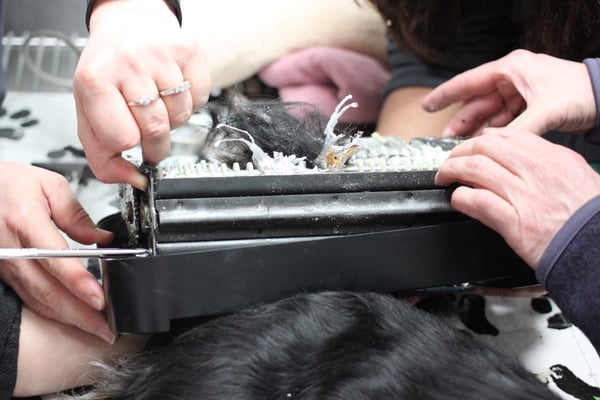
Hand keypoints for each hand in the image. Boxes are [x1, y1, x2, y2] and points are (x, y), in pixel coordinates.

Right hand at [0, 163, 115, 342]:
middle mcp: (11, 249)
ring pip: (38, 300)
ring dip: (69, 318)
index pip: (55, 259)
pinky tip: (72, 317)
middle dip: (80, 314)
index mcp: (24, 221)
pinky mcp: (4, 273)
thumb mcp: (47, 185)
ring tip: (97, 328)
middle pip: (48, 290)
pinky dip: (53, 311)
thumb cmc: (6, 184)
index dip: (78, 282)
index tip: (99, 298)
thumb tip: (102, 240)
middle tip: (107, 328)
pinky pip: (30, 297)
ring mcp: (4, 265)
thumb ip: (76, 215)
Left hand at [74, 0, 210, 188]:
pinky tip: (174, 89)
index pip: (123, 139)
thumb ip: (103, 156)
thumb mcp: (90, 113)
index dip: (132, 146)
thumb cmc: (108, 71)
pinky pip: (200, 98)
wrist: (128, 23)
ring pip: (181, 115)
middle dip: (157, 144)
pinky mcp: (188, 50)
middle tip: (151, 137)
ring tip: (159, 104)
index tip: (135, 143)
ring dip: (173, 120)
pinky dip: (190, 103)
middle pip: (156, 130)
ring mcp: (160, 55)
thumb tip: (133, 181)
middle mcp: (127, 63)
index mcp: (95, 81)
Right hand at [422, 49, 596, 136]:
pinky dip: (493, 132)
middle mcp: (511, 78)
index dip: (445, 95)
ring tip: (461, 146)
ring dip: (476, 129)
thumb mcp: (546, 110)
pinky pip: (503, 120)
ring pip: (489, 113)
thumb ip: (517, 131)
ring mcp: (519, 92)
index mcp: (511, 69)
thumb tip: (494, 149)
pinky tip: (483, 144)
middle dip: (460, 121)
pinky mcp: (528, 105)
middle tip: (444, 140)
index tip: (427, 106)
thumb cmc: (580, 91)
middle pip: (477, 101)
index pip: (468, 82)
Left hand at [434, 128, 599, 267]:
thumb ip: (545, 164)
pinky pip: (477, 201)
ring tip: (445, 178)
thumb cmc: (589, 217)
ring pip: (474, 168)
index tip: (471, 147)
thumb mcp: (575, 175)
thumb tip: (515, 156)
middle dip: (459, 152)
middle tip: (450, 163)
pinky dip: (460, 198)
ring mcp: (523, 195)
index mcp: (552, 157)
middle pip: (484, 147)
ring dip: (451, 171)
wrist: (598, 246)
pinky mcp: (514, 222)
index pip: (506, 136)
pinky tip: (457, 200)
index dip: (480, 140)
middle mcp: (536, 171)